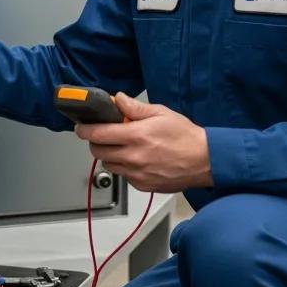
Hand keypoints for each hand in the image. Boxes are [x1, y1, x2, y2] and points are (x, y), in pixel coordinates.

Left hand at [74, 92, 211, 193]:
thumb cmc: (185, 136)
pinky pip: (123, 176)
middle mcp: (134, 157)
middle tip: (103, 134)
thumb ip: (135, 108)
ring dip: (109, 155)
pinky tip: (135, 159)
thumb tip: (118, 100)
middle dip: (95, 141)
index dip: (84, 129)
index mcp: (137, 136)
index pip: (98, 134)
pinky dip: (123, 167)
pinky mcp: (143, 185)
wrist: (205, 160)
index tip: (80, 126)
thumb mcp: (161, 113)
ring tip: (122, 146)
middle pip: (98, 151)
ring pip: (109, 165)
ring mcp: (138, 174)